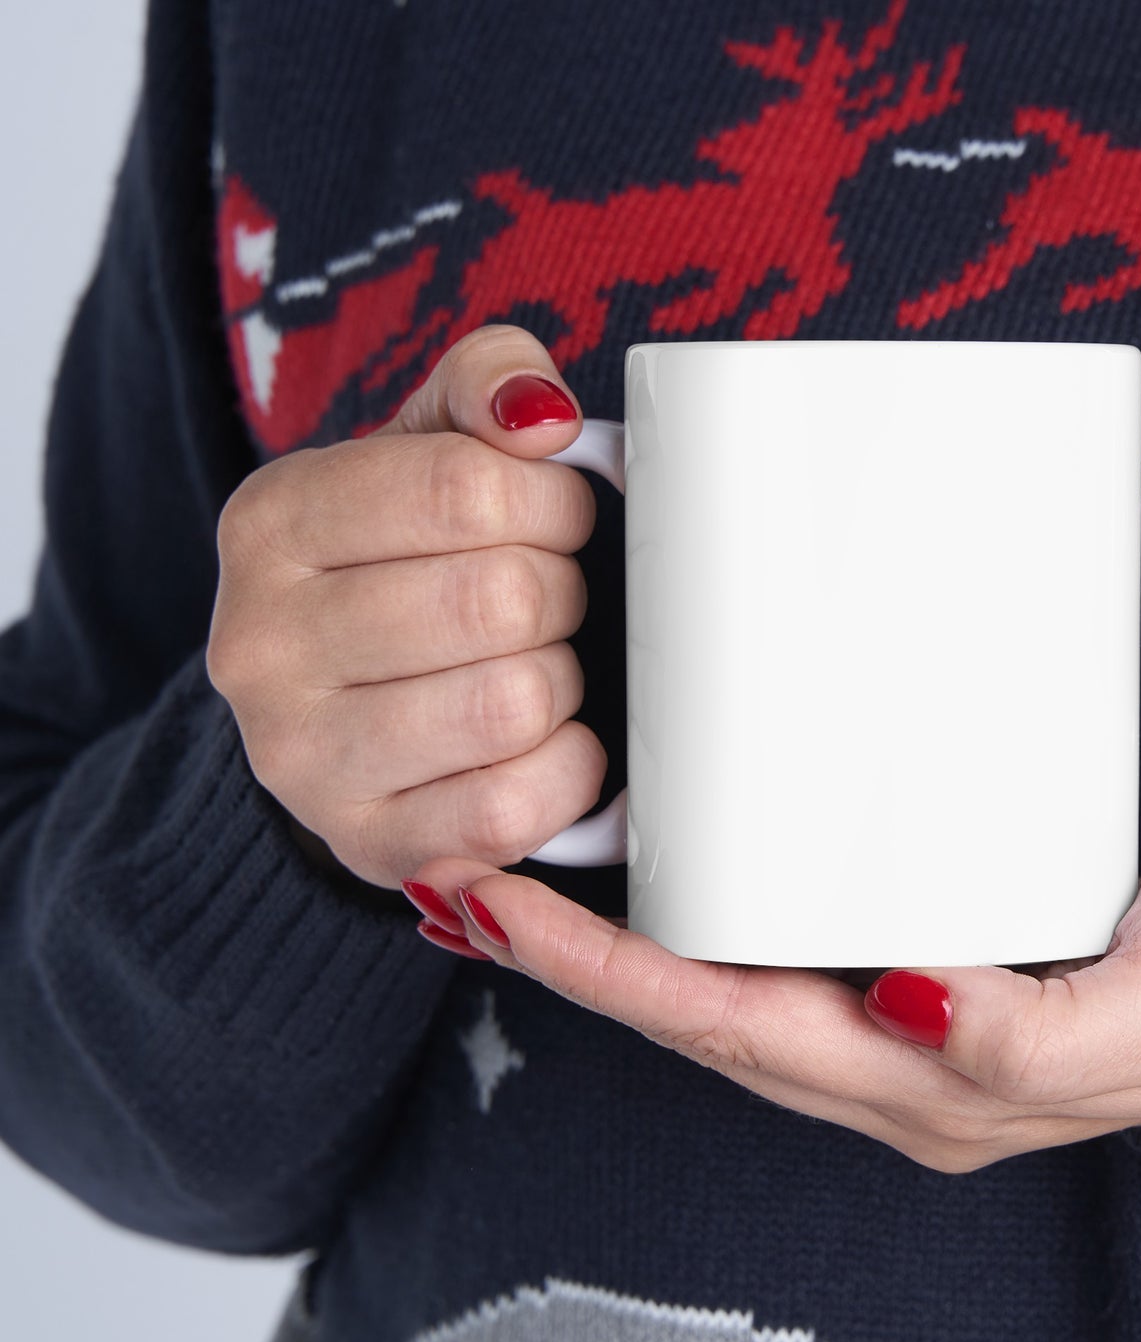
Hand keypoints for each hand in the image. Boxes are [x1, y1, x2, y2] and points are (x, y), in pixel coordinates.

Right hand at [207, 326, 605, 887]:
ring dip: (561, 681)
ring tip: (535, 666)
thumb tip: (542, 416)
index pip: (466, 488)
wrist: (342, 709)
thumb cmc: (405, 563)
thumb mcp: (428, 446)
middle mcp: (261, 645)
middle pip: (500, 599)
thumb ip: (486, 384)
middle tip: (548, 600)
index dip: (553, 502)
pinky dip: (566, 770)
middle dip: (560, 593)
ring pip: (513, 703)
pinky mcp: (369, 844)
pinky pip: (512, 809)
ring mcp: (304, 759)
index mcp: (272, 522)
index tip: (558, 518)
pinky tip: (547, 743)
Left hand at [407, 827, 1140, 1169]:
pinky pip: (783, 938)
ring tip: (521, 860)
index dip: (605, 976)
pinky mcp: (931, 944)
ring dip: (616, 934)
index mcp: (934, 1085)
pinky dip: (699, 906)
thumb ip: (1035, 1038)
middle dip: (570, 956)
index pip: (729, 1030)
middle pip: (697, 1010)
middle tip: (464, 868)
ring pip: (727, 978)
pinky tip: (663, 856)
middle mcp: (895, 1055)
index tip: (496, 904)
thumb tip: (906, 1005)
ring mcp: (905, 1007)